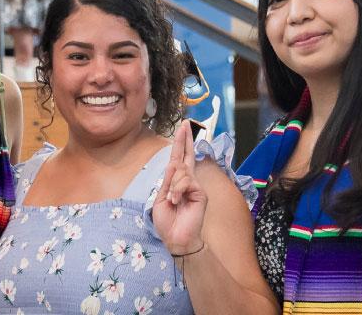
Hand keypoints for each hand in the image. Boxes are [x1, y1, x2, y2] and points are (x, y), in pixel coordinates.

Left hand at [152, 121, 207, 256]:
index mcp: (176, 182)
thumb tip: (175, 163)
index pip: (179, 159)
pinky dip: (178, 190)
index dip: (181, 143)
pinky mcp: (200, 193)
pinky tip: (177, 201)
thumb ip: (167, 181)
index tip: (183, 127)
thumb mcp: (160, 199)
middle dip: (185, 139)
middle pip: (186, 156)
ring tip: (173, 200)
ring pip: (181, 172)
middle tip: (185, 122)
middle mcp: (188, 182)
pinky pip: (187, 182)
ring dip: (173, 185)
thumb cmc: (167, 222)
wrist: (176, 239)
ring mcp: (195, 187)